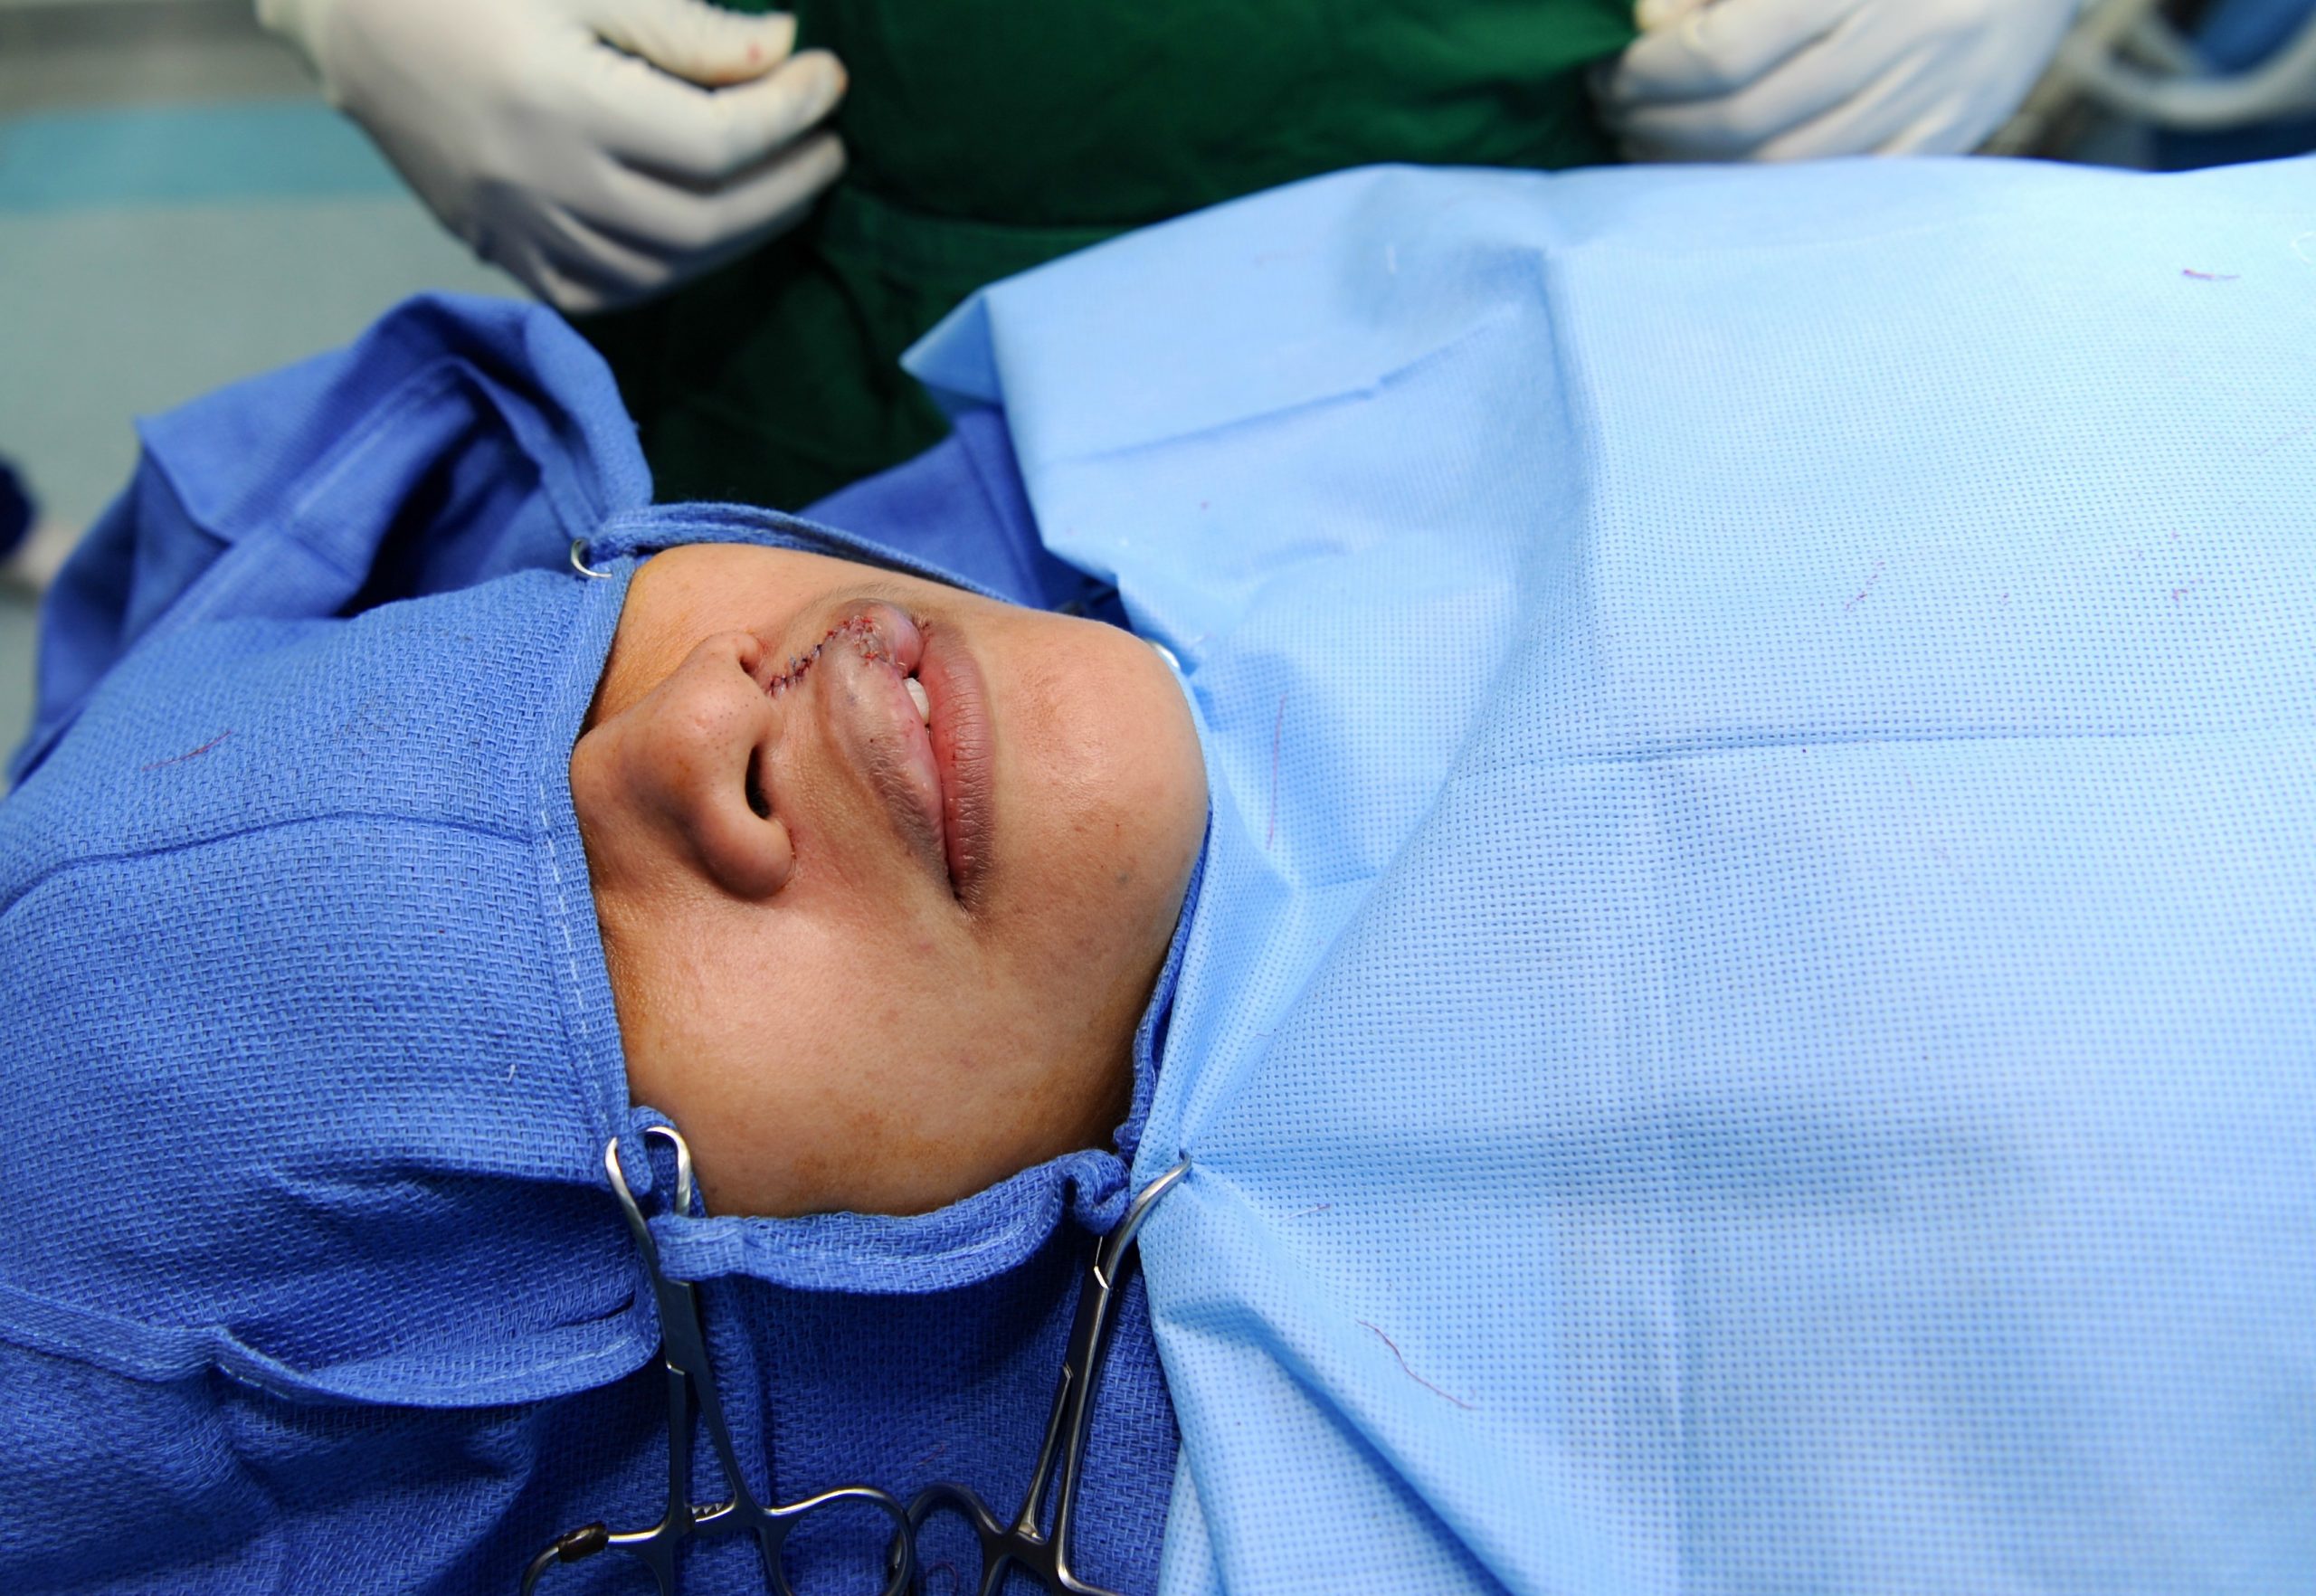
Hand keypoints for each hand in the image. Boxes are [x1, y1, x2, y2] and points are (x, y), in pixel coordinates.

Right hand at [259, 0, 846, 310]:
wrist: (350, 19)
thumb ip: (685, 27)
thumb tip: (786, 54)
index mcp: (561, 103)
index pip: (716, 141)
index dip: (789, 113)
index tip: (829, 77)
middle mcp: (542, 184)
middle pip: (705, 218)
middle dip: (786, 184)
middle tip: (829, 144)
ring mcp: (520, 231)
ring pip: (665, 266)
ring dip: (743, 235)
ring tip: (785, 185)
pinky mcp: (502, 253)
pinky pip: (607, 291)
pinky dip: (672, 271)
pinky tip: (709, 232)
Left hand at [1594, 0, 2077, 160]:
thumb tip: (1647, 25)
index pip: (1723, 51)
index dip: (1649, 73)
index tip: (1610, 72)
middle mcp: (1902, 35)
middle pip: (1744, 120)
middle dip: (1658, 127)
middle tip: (1617, 116)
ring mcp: (1933, 92)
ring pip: (1786, 168)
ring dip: (1697, 172)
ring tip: (1652, 146)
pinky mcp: (1954, 130)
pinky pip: (1843, 187)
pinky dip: (1770, 191)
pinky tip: (1723, 174)